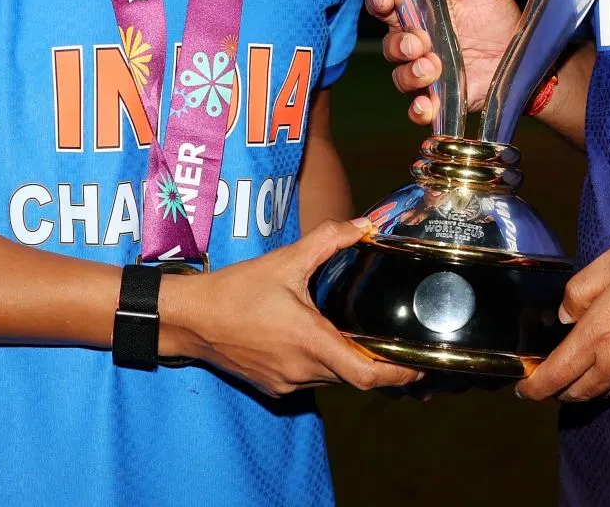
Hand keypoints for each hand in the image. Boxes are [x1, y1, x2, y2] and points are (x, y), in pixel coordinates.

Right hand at [157, 219, 421, 396]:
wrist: (189, 319)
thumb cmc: (234, 291)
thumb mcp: (284, 260)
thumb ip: (328, 240)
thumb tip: (364, 224)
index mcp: (310, 342)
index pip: (367, 375)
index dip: (398, 375)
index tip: (419, 367)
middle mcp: (302, 370)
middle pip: (355, 379)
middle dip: (379, 366)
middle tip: (402, 347)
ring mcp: (286, 382)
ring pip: (333, 381)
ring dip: (350, 365)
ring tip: (368, 342)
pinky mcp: (272, 385)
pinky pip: (310, 381)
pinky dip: (325, 367)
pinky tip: (326, 343)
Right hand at [366, 0, 521, 125]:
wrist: (525, 53)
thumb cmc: (498, 14)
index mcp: (420, 9)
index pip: (386, 4)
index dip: (381, 1)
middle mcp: (418, 40)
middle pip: (390, 42)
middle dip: (399, 43)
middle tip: (419, 42)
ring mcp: (427, 70)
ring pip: (400, 75)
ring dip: (409, 73)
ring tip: (432, 68)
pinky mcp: (440, 96)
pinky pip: (417, 108)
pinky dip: (418, 109)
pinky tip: (428, 104)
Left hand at [516, 238, 609, 402]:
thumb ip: (580, 290)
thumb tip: (566, 317)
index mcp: (601, 335)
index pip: (556, 375)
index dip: (535, 387)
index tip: (525, 389)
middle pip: (579, 393)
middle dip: (561, 389)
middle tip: (555, 378)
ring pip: (609, 392)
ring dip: (594, 384)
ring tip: (594, 364)